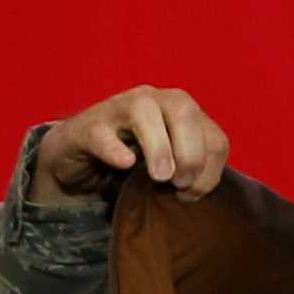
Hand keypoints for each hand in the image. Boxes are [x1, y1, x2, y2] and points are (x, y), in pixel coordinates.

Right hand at [32, 86, 230, 202]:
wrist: (79, 152)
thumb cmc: (132, 157)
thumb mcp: (169, 164)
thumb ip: (191, 171)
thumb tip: (196, 189)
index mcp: (181, 111)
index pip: (214, 137)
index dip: (210, 171)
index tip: (192, 193)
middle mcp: (154, 100)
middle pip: (185, 112)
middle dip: (191, 155)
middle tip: (180, 185)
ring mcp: (119, 108)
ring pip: (144, 111)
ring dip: (159, 148)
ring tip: (160, 178)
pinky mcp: (88, 127)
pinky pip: (104, 134)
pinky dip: (116, 149)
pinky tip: (126, 163)